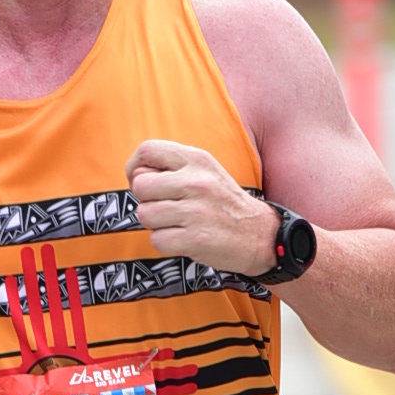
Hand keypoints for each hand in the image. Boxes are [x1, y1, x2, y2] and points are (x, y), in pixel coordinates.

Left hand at [127, 139, 276, 278]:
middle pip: (140, 186)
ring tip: (176, 223)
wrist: (259, 235)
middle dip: (146, 200)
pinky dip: (165, 243)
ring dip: (155, 224)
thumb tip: (135, 175)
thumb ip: (173, 168)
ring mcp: (195, 211)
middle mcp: (195, 182)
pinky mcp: (196, 239)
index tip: (144, 183)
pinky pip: (157, 240)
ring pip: (145, 215)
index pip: (147, 150)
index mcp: (196, 159)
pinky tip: (183, 239)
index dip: (135, 168)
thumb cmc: (224, 203)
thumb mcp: (205, 172)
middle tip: (164, 208)